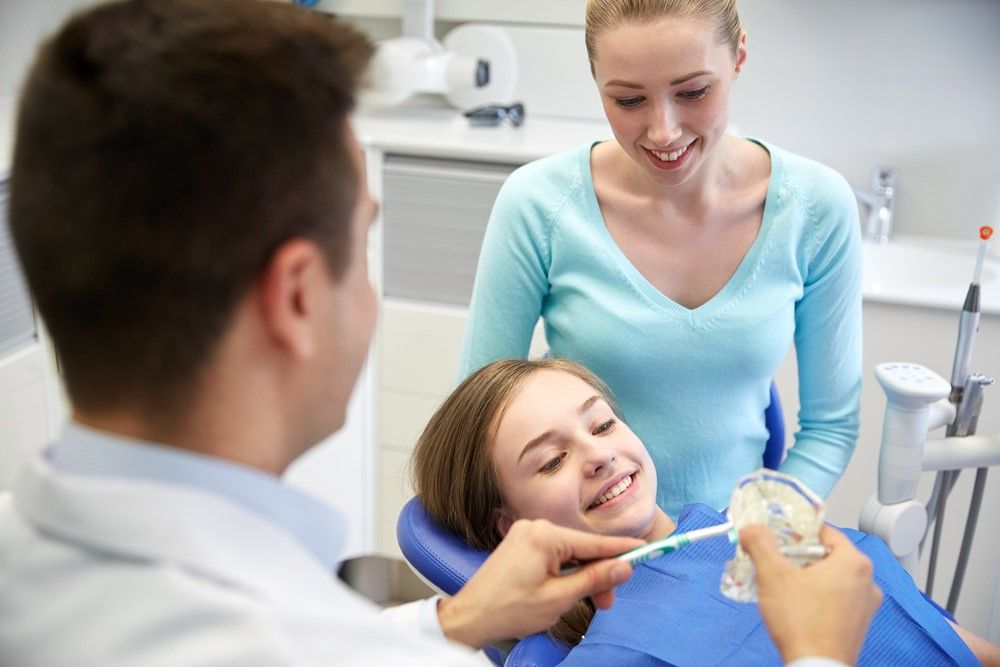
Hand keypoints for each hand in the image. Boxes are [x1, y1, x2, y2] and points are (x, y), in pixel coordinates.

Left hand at [437, 518, 642, 648]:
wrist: (470, 616)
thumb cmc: (510, 609)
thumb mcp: (559, 598)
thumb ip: (594, 580)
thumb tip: (624, 567)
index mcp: (545, 536)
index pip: (595, 543)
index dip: (623, 549)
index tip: (648, 548)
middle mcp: (536, 527)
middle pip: (583, 548)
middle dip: (598, 574)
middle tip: (607, 603)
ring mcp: (526, 534)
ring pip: (569, 552)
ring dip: (582, 576)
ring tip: (586, 602)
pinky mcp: (521, 544)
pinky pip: (554, 553)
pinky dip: (566, 571)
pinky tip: (568, 590)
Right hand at [740, 524, 882, 664]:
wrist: (815, 666)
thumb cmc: (803, 625)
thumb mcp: (773, 574)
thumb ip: (761, 544)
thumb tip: (753, 530)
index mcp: (854, 562)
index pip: (824, 532)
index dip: (796, 532)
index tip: (778, 537)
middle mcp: (866, 581)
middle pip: (827, 555)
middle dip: (798, 557)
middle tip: (776, 562)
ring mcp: (865, 605)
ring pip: (831, 578)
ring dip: (806, 577)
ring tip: (782, 586)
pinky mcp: (857, 623)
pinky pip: (836, 599)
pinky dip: (817, 597)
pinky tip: (796, 605)